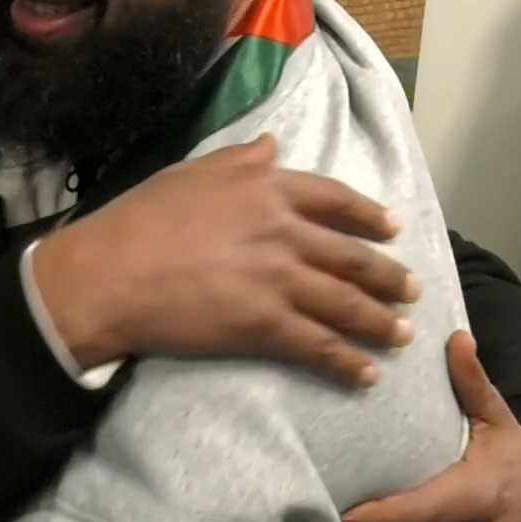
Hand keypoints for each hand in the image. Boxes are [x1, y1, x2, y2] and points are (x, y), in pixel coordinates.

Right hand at [33, 135, 417, 386]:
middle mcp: (284, 230)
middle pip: (352, 257)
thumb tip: (273, 145)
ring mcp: (279, 280)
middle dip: (388, 277)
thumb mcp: (190, 171)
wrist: (109, 274)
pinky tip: (365, 376)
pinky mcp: (266, 325)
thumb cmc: (140, 219)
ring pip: (346, 304)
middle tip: (411, 290)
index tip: (390, 227)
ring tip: (402, 336)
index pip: (335, 200)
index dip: (368, 216)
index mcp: (267, 188)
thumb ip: (239, 159)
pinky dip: (347, 363)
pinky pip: (319, 346)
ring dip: (380, 323)